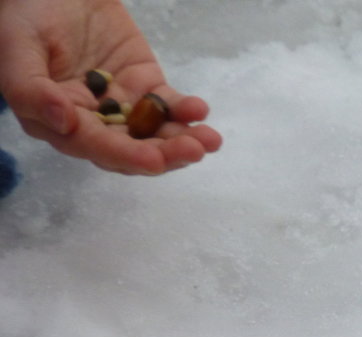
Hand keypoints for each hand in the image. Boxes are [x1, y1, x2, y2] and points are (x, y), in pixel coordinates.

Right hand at [0, 0, 220, 174]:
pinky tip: (199, 110)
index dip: (125, 156)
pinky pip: (169, 105)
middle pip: (133, 149)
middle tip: (193, 150)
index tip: (153, 161)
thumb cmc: (25, 17)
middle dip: (165, 154)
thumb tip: (65, 123)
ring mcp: (122, 105)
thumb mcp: (16, 48)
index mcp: (57, 122)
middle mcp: (93, 121)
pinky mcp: (145, 86)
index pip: (95, 146)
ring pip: (156, 134)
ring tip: (209, 139)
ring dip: (184, 139)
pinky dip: (186, 111)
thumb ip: (30, 90)